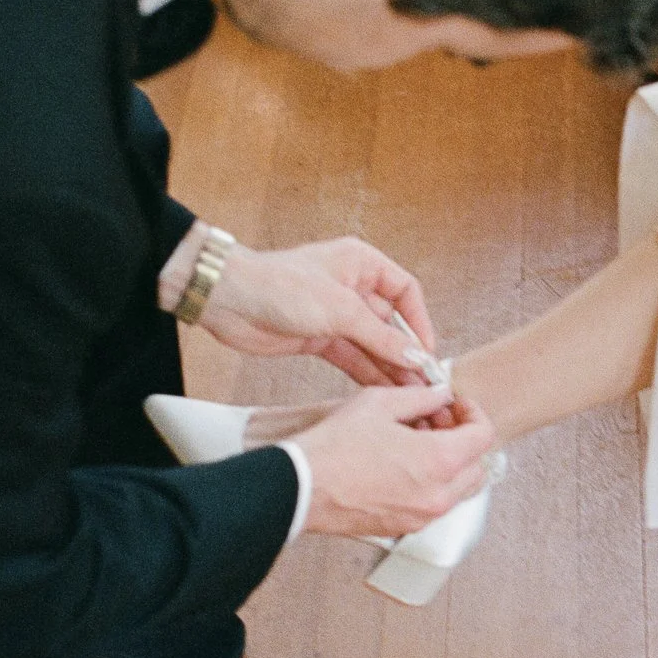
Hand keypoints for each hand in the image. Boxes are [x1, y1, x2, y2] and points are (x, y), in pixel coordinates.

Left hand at [197, 236, 440, 385]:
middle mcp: (352, 286)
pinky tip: (383, 391)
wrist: (230, 301)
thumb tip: (416, 357)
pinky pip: (352, 356)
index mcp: (362, 264)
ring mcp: (335, 314)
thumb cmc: (281, 286)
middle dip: (406, 351)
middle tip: (424, 382)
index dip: (419, 322)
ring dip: (389, 367)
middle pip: (391, 322)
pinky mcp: (318, 337)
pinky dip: (367, 372)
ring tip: (409, 394)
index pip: (405, 292)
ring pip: (372, 344)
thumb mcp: (340, 310)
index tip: (428, 352)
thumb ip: (381, 337)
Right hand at [290, 383, 500, 538]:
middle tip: (437, 420)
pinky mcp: (404, 528)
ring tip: (416, 441)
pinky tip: (402, 464)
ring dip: (450, 463)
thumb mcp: (380, 403)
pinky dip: (431, 483)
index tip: (456, 405)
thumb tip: (440, 395)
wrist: (301, 488)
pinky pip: (434, 504)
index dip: (474, 413)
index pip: (484, 436)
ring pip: (458, 489)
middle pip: (478, 466)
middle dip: (464, 440)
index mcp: (440, 461)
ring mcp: (422, 517)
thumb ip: (421, 397)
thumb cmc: (335, 448)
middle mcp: (439, 495)